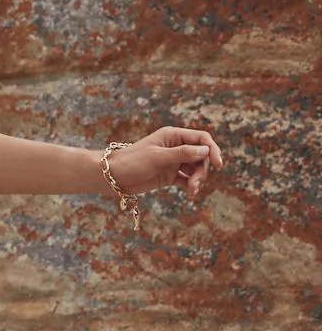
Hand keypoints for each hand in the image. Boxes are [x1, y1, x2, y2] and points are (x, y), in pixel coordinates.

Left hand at [106, 126, 222, 202]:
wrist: (113, 176)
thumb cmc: (132, 161)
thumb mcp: (158, 157)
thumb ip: (182, 153)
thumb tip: (205, 150)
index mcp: (173, 136)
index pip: (201, 139)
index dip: (212, 150)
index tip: (218, 164)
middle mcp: (176, 147)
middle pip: (201, 156)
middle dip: (202, 170)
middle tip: (196, 184)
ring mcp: (173, 162)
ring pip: (196, 170)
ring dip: (198, 180)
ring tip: (192, 191)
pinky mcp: (170, 175)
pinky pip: (187, 180)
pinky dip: (191, 186)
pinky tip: (191, 193)